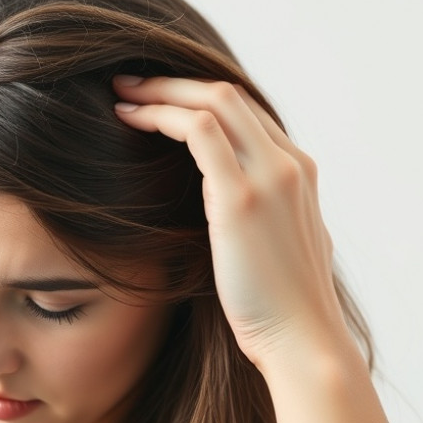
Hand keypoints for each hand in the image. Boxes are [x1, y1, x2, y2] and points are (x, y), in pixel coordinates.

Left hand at [113, 76, 348, 364]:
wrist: (301, 341)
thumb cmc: (278, 305)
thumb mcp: (275, 244)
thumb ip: (258, 213)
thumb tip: (223, 205)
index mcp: (297, 171)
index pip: (244, 111)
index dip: (195, 96)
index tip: (157, 98)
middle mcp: (289, 163)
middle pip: (227, 94)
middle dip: (173, 82)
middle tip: (128, 81)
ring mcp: (271, 175)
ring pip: (213, 101)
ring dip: (161, 90)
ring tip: (121, 92)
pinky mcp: (243, 197)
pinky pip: (198, 131)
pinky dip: (160, 116)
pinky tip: (130, 118)